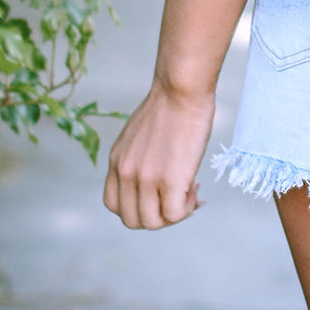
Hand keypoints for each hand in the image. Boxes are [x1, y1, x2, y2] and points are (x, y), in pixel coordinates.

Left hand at [103, 81, 215, 228]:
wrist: (181, 87)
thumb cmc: (170, 103)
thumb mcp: (140, 134)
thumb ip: (138, 158)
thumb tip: (157, 178)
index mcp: (116, 162)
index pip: (114, 205)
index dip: (139, 206)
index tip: (160, 194)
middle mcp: (125, 173)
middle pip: (132, 220)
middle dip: (157, 215)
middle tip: (179, 196)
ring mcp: (145, 178)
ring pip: (153, 223)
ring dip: (174, 214)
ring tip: (189, 191)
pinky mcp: (169, 180)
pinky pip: (174, 214)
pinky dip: (187, 209)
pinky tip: (195, 187)